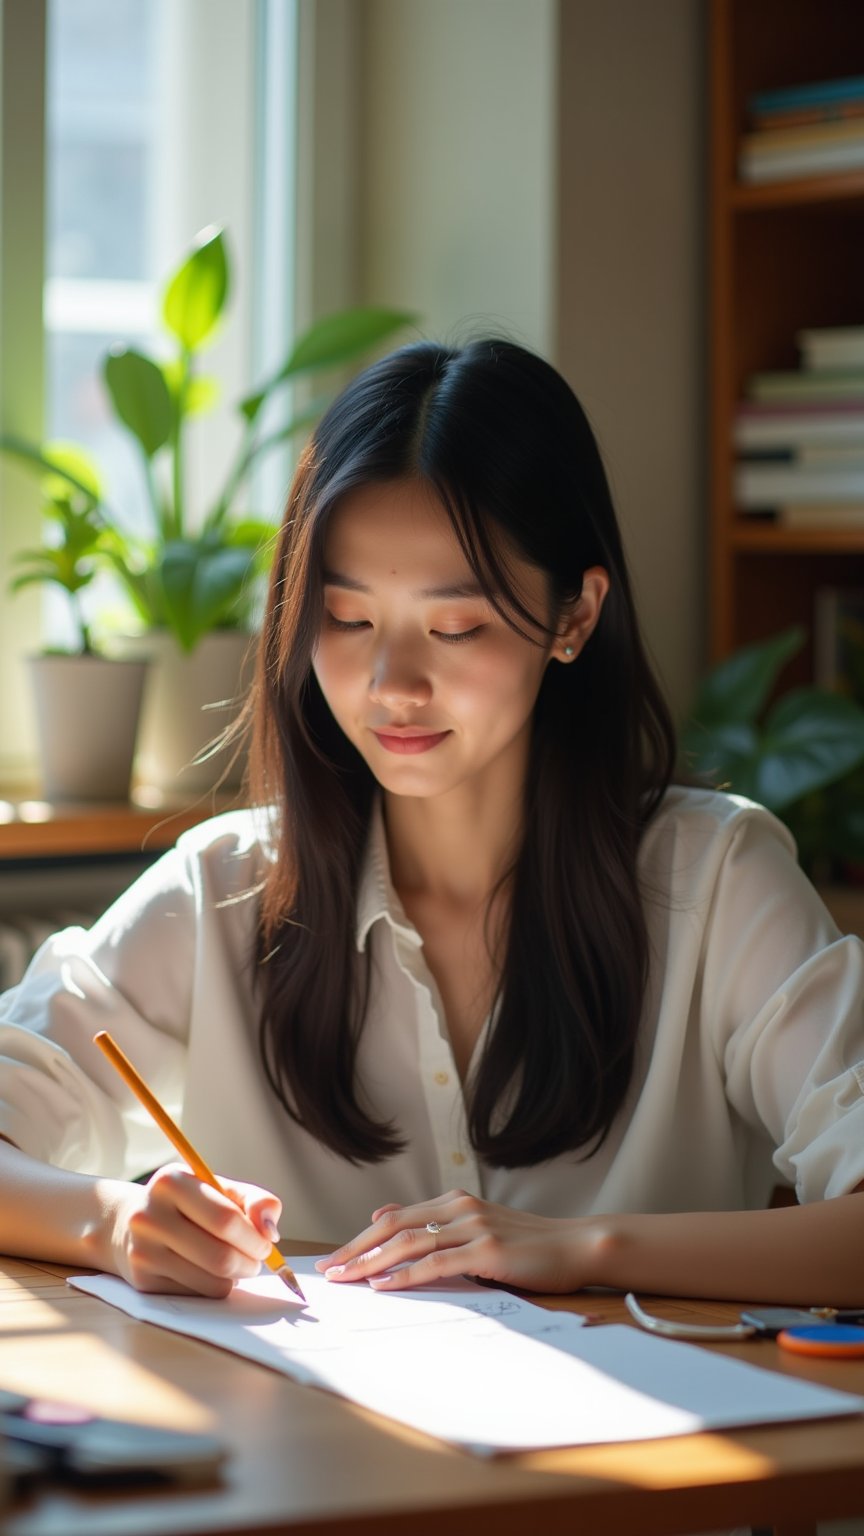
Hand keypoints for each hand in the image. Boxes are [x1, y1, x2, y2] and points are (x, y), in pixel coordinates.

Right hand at [107, 1163, 281, 1296]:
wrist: (126, 1223)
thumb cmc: (185, 1204)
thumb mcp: (217, 1188)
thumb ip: (253, 1200)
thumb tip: (271, 1231)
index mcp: (171, 1182)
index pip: (225, 1219)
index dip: (255, 1238)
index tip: (267, 1244)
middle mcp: (150, 1216)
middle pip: (220, 1256)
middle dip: (250, 1263)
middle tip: (257, 1261)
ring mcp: (143, 1251)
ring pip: (211, 1281)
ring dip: (235, 1278)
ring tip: (235, 1265)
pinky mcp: (141, 1280)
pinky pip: (196, 1295)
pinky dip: (213, 1287)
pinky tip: (208, 1272)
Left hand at [314, 1189, 596, 1293]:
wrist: (577, 1246)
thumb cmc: (528, 1245)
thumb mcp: (477, 1228)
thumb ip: (435, 1224)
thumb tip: (383, 1217)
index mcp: (455, 1202)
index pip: (395, 1218)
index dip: (360, 1239)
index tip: (334, 1258)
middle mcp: (459, 1207)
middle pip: (393, 1226)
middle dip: (356, 1249)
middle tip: (326, 1270)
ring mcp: (473, 1226)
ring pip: (409, 1242)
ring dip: (371, 1262)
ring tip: (344, 1278)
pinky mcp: (487, 1250)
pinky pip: (436, 1263)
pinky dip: (405, 1274)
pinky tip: (383, 1285)